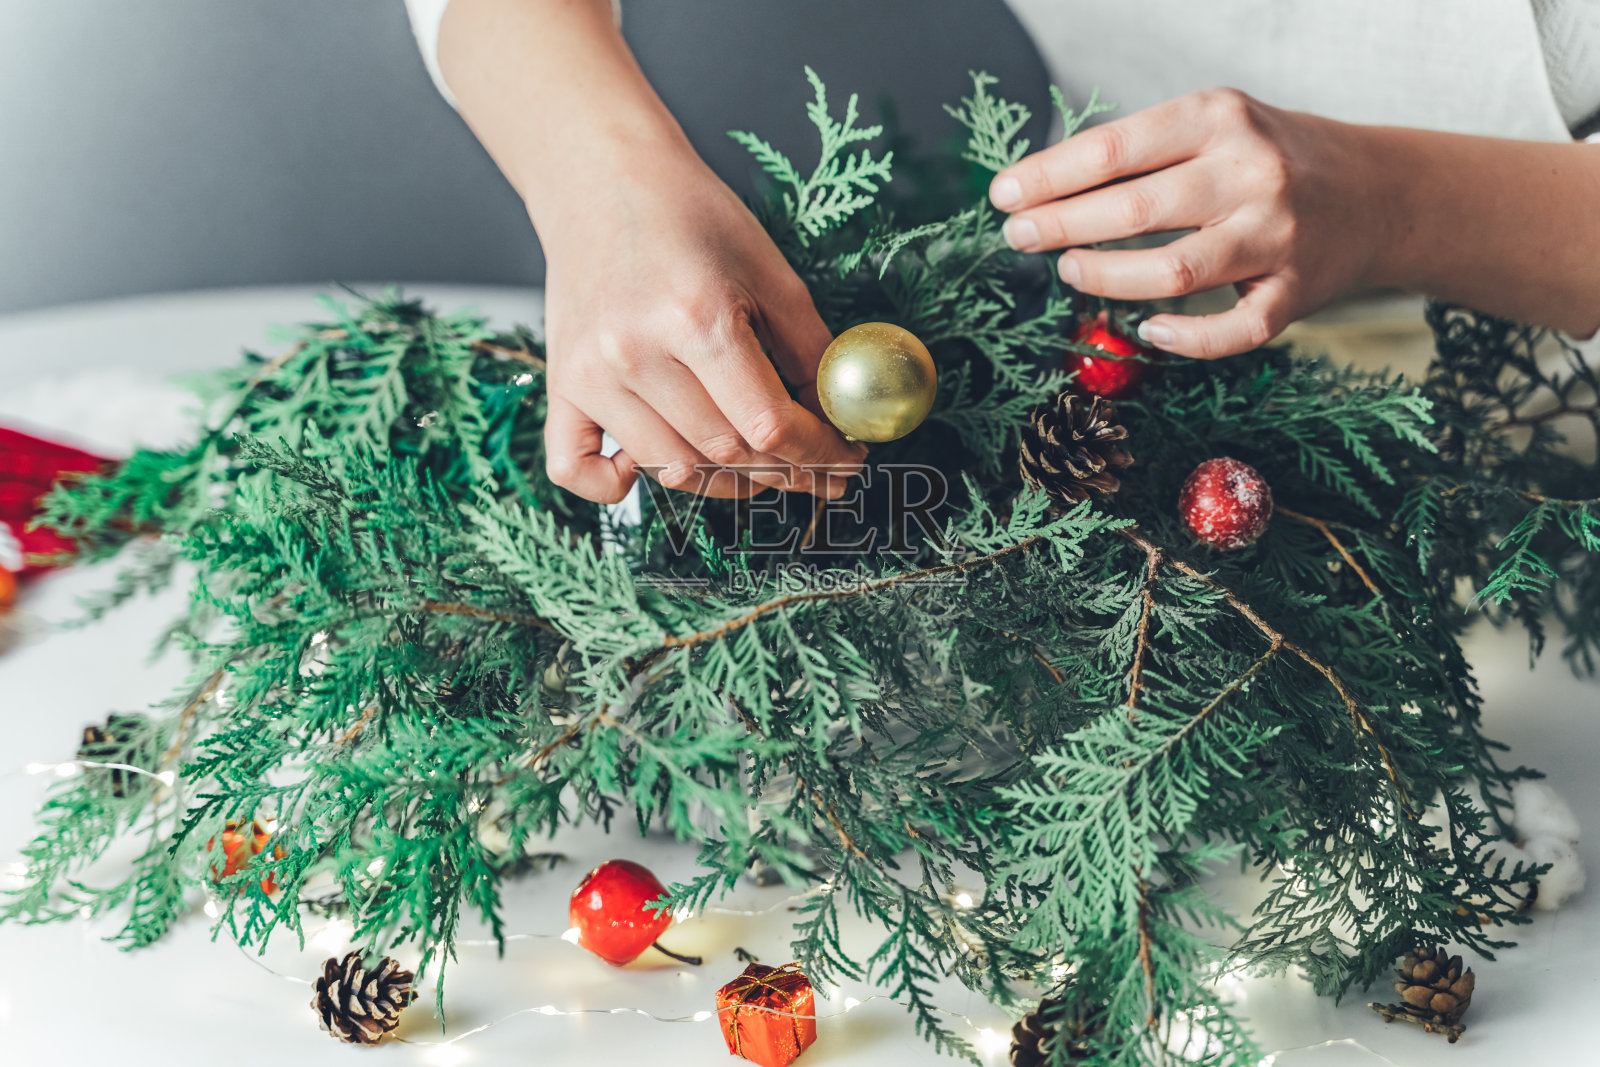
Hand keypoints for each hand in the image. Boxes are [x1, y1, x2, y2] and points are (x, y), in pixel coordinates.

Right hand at [539, 153, 863, 502]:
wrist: (603, 180)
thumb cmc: (691, 218)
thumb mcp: (772, 272)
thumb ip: (811, 353)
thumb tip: (841, 420)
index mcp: (698, 319)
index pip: (769, 425)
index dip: (820, 454)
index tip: (847, 460)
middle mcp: (637, 354)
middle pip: (725, 453)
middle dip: (784, 472)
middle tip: (819, 469)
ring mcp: (592, 375)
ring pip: (672, 469)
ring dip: (725, 481)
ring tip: (761, 466)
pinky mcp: (562, 384)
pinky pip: (576, 469)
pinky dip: (614, 486)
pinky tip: (656, 465)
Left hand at [989, 88, 1388, 358]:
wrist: (1380, 191)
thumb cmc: (1273, 159)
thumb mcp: (1216, 126)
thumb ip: (1145, 151)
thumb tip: (1046, 187)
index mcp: (1219, 119)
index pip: (1114, 150)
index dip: (1050, 176)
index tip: (1005, 196)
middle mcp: (1250, 173)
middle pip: (1134, 210)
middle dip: (1061, 225)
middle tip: (1020, 236)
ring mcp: (1276, 235)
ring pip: (1172, 272)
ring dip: (1106, 277)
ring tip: (1069, 270)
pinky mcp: (1297, 292)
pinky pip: (1232, 330)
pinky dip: (1184, 339)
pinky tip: (1148, 331)